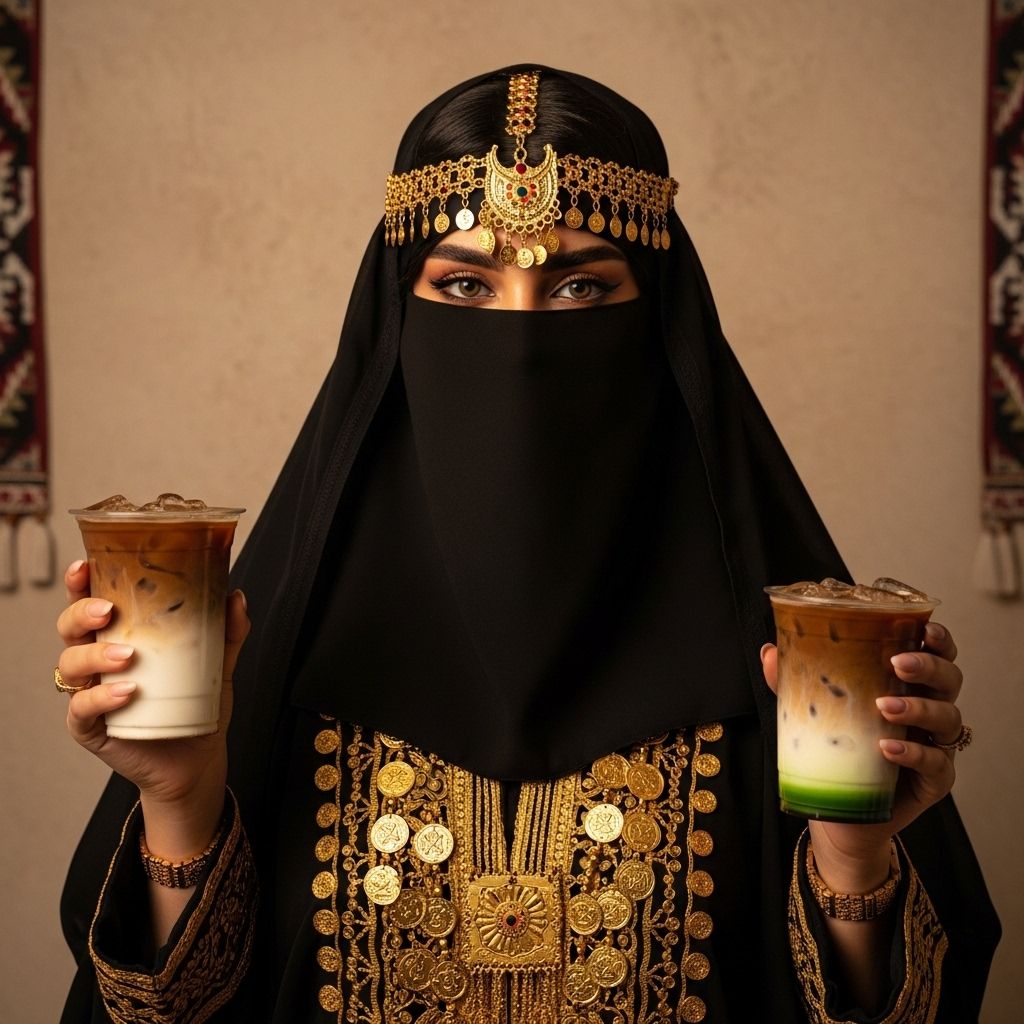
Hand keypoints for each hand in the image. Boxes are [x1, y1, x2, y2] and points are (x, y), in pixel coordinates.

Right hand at [55, 559, 249, 855]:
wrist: (198, 759)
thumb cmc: (197, 705)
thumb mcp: (217, 664)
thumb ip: (228, 631)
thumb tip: (236, 596)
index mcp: (119, 637)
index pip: (90, 603)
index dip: (80, 584)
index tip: (85, 567)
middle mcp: (98, 661)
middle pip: (70, 628)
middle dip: (81, 613)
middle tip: (108, 611)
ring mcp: (90, 693)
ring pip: (70, 665)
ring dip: (95, 655)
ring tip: (129, 658)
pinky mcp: (90, 728)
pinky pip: (81, 708)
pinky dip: (101, 697)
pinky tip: (126, 692)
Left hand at [761, 621, 961, 889]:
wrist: (840, 815)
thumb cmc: (836, 751)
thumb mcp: (814, 711)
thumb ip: (794, 682)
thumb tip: (770, 652)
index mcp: (907, 686)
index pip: (936, 654)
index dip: (939, 639)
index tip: (926, 629)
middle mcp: (928, 711)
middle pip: (950, 679)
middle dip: (929, 667)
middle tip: (897, 664)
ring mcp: (935, 746)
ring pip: (948, 718)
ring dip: (919, 708)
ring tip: (884, 708)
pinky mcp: (934, 781)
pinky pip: (937, 763)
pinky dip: (914, 753)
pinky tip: (888, 748)